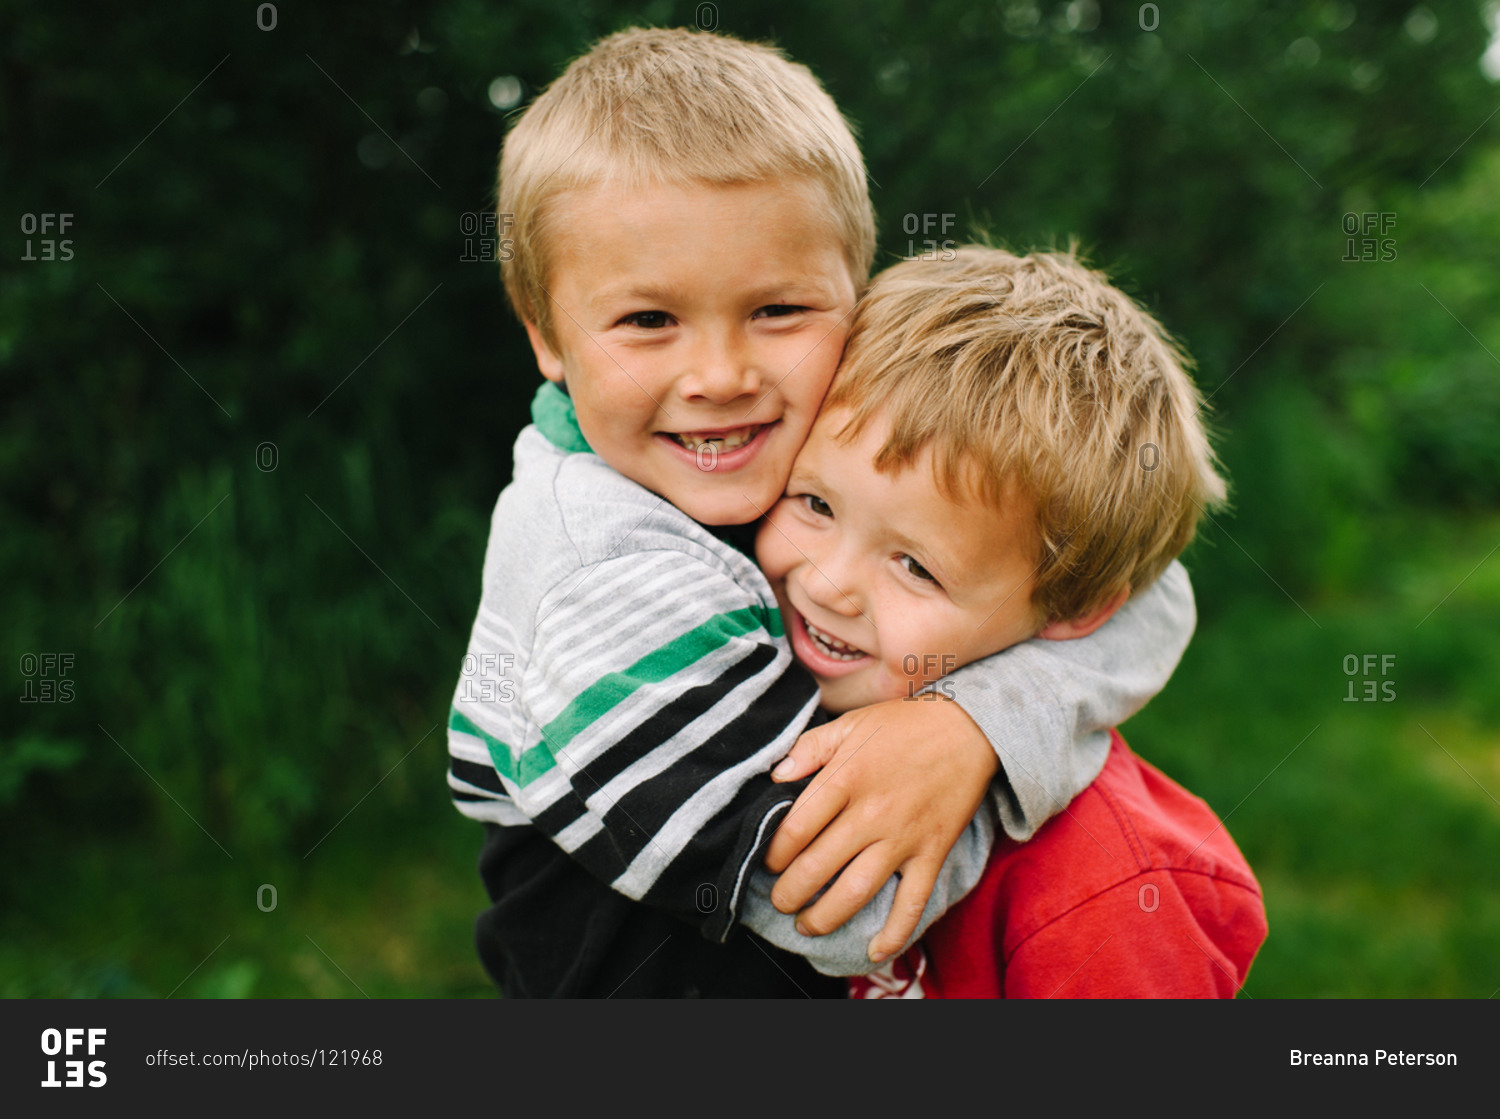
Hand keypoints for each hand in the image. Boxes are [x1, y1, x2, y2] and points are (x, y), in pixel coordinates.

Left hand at [764, 695, 997, 960]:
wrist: (969, 730)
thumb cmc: (904, 726)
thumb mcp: (851, 724)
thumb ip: (809, 748)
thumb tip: (775, 776)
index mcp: (846, 778)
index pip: (796, 829)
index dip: (774, 853)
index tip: (770, 861)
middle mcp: (871, 813)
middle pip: (817, 867)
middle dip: (790, 893)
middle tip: (780, 901)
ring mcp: (903, 837)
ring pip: (855, 891)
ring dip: (825, 917)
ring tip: (807, 925)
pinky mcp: (931, 853)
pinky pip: (912, 901)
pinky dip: (895, 932)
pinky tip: (875, 950)